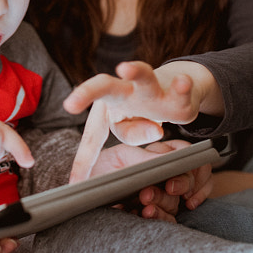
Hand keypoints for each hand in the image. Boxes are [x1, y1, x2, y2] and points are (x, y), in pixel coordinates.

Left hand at [65, 61, 216, 182]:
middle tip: (70, 104)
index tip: (76, 184)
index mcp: (106, 106)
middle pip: (102, 87)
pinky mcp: (173, 90)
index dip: (84, 161)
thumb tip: (154, 130)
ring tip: (125, 68)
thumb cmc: (140, 110)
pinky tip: (182, 83)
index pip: (93, 136)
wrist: (172, 84)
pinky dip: (181, 87)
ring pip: (142, 75)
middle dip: (86, 93)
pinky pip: (179, 89)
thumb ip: (131, 134)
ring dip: (135, 72)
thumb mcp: (128, 129)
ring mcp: (149, 87)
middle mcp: (123, 91)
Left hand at [89, 139, 213, 224]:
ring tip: (144, 205)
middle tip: (150, 192)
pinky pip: (170, 219)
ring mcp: (159, 196)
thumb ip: (145, 159)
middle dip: (176, 186)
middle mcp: (161, 175)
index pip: (185, 155)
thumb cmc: (99, 170)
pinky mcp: (154, 215)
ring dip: (164, 203)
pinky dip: (162, 218)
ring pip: (177, 201)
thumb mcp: (119, 158)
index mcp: (155, 155)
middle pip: (185, 179)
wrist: (80, 194)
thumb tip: (169, 161)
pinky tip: (146, 214)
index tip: (174, 178)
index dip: (188, 165)